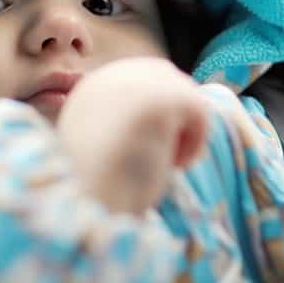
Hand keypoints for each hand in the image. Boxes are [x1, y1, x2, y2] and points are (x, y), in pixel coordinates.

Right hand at [56, 57, 208, 215]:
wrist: (85, 206)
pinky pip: (198, 109)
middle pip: (165, 76)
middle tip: (167, 157)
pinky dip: (195, 140)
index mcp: (92, 88)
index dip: (156, 114)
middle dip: (175, 113)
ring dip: (184, 128)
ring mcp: (134, 82)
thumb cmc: (95, 191)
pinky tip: (175, 165)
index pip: (138, 81)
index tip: (148, 151)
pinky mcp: (160, 98)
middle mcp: (109, 76)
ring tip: (169, 163)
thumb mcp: (102, 144)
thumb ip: (121, 121)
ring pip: (183, 91)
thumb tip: (163, 121)